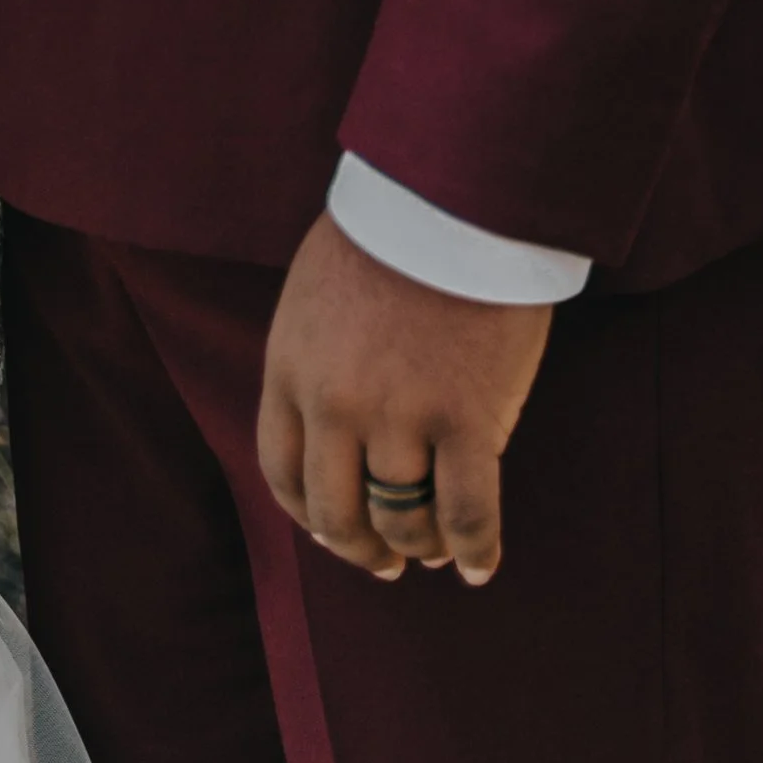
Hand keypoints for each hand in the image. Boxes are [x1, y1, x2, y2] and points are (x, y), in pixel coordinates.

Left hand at [258, 212, 551, 586]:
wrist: (450, 197)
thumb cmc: (389, 231)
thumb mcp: (316, 294)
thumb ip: (313, 361)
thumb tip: (329, 427)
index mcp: (290, 369)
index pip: (283, 471)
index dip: (309, 515)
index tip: (332, 532)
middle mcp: (334, 405)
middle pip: (338, 511)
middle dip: (362, 547)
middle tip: (385, 562)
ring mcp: (399, 417)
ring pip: (403, 519)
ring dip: (420, 544)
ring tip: (436, 550)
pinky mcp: (464, 420)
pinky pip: (467, 513)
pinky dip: (474, 550)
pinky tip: (479, 565)